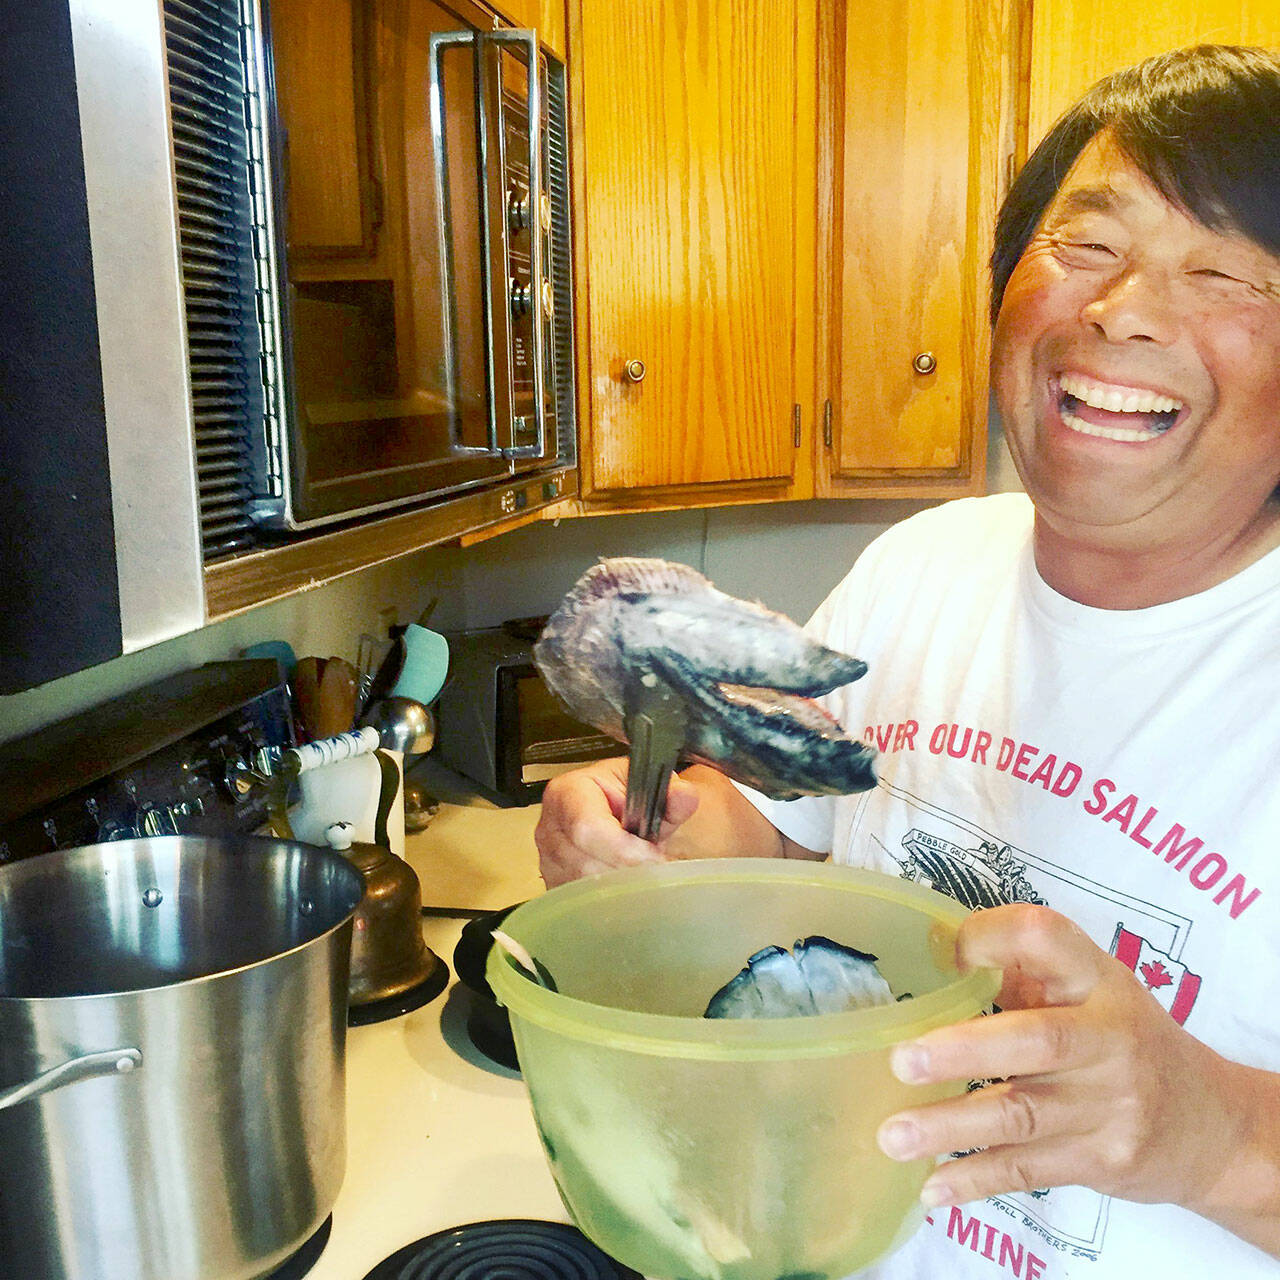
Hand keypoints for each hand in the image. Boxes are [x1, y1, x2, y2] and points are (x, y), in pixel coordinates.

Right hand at [534, 757, 700, 886]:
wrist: (610, 808)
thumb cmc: (624, 798)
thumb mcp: (649, 787)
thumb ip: (670, 793)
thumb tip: (684, 797)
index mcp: (567, 793)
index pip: (588, 828)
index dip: (624, 849)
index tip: (654, 858)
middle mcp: (550, 827)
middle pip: (586, 864)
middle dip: (628, 872)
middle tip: (657, 873)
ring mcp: (547, 859)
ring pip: (584, 888)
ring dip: (620, 888)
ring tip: (645, 879)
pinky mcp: (554, 884)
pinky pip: (580, 903)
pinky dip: (609, 901)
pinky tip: (629, 891)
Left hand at [875, 903, 1239, 1212]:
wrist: (1209, 1124)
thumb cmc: (1119, 1038)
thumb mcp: (1088, 989)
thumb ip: (1022, 973)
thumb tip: (925, 956)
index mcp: (1098, 978)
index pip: (1046, 938)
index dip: (992, 939)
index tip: (942, 952)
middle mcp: (1110, 1037)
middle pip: (1037, 1041)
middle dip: (964, 1051)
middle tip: (901, 1061)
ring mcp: (1112, 1105)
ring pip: (1023, 1115)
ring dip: (951, 1126)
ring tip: (892, 1135)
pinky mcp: (1104, 1161)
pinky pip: (1029, 1169)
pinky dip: (975, 1178)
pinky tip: (930, 1186)